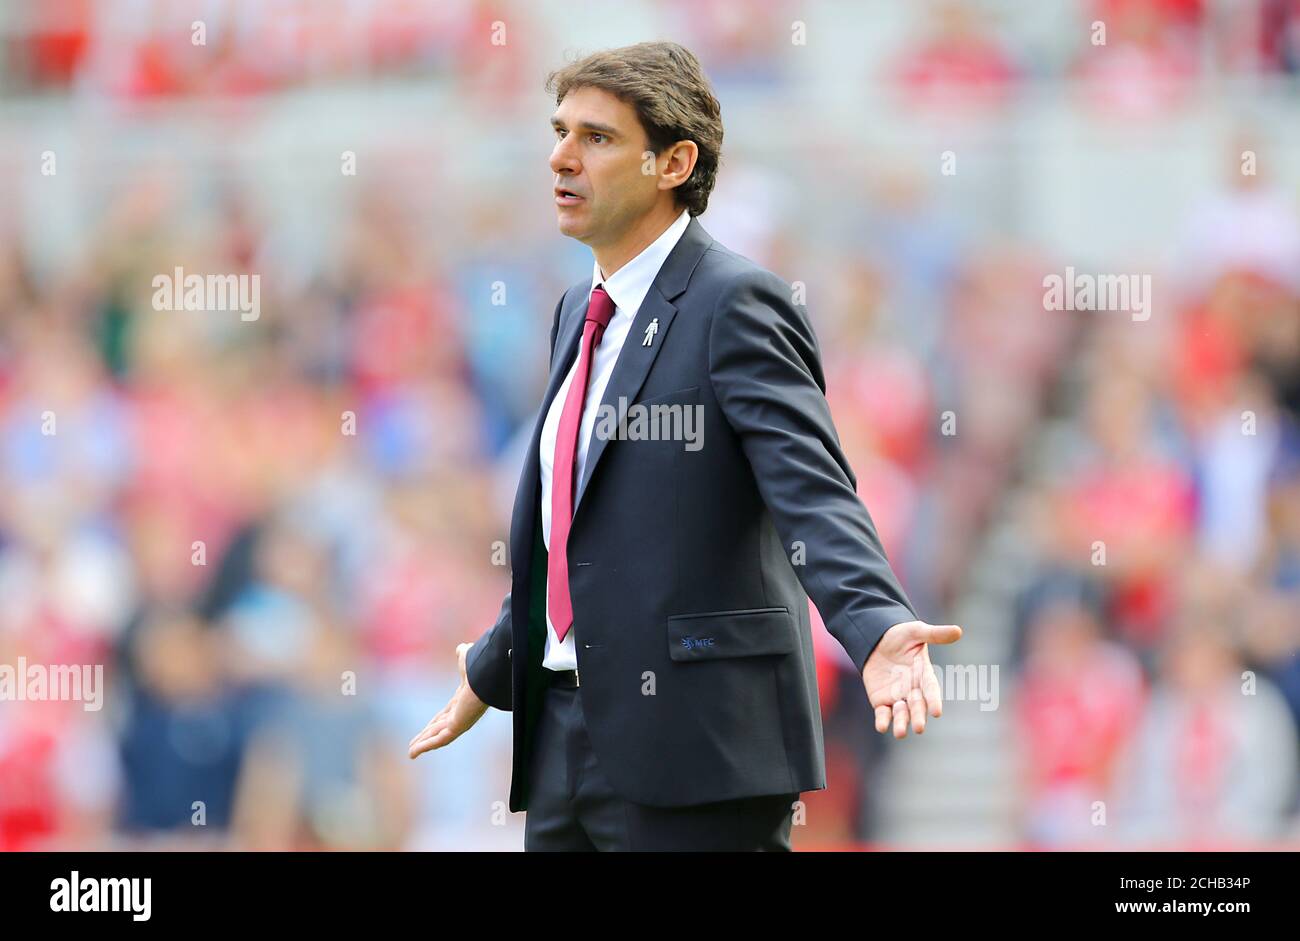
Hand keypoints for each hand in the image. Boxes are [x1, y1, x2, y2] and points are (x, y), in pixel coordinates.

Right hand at [408, 642, 489, 758]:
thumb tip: (462, 648)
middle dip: (426, 737)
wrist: (487, 673)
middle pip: (439, 729)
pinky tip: (413, 752)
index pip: (444, 716)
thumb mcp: (466, 660)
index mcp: (462, 702)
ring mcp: (459, 722)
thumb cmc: (480, 667)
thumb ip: (463, 656)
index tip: (426, 728)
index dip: (433, 723)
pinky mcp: (457, 727)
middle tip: (414, 746)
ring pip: (437, 737)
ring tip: (411, 753)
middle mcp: (461, 715)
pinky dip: (425, 746)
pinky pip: (438, 740)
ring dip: (423, 745)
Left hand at [862, 620, 962, 738]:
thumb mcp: (916, 631)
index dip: (934, 700)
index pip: (931, 689)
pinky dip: (883, 720)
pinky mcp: (881, 700)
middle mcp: (913, 689)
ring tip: (900, 733)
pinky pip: (883, 713)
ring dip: (901, 723)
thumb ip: (935, 634)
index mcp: (924, 674)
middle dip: (918, 716)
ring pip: (901, 713)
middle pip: (917, 705)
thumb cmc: (901, 636)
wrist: (877, 639)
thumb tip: (958, 631)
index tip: (937, 711)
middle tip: (919, 727)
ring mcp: (897, 696)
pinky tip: (882, 726)